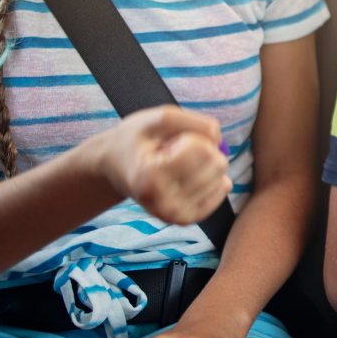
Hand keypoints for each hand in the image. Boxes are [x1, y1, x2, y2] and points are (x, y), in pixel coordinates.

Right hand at [82, 106, 231, 224]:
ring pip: (222, 178)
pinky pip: (221, 192)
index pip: (203, 150)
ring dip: (205, 164)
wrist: (114, 166)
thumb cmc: (137, 138)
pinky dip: (213, 178)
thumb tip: (220, 141)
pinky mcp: (184, 219)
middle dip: (203, 149)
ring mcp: (174, 215)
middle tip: (175, 152)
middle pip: (216, 165)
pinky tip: (193, 173)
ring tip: (177, 164)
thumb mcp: (160, 117)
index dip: (192, 136)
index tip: (169, 141)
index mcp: (150, 177)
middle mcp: (161, 203)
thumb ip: (195, 122)